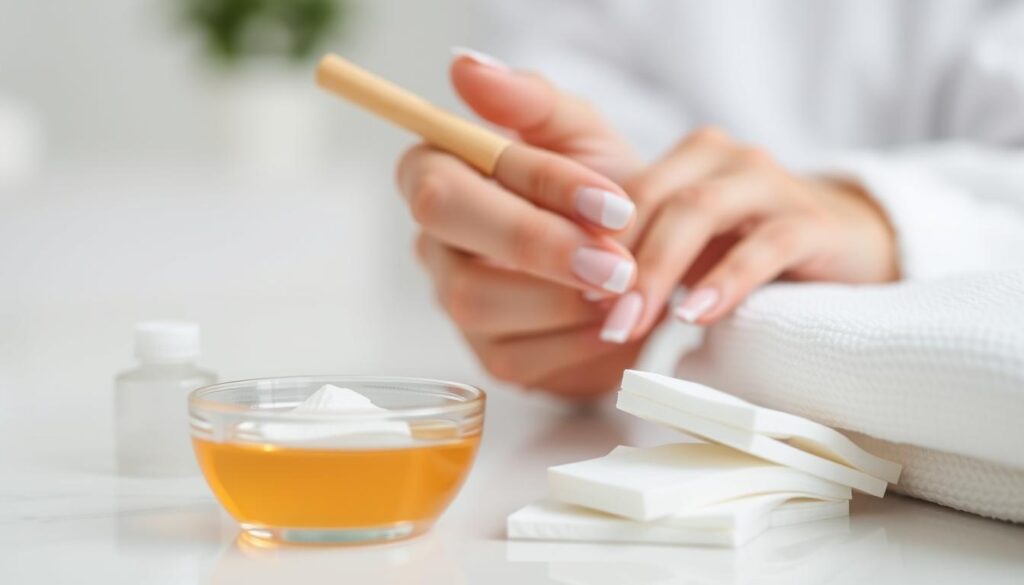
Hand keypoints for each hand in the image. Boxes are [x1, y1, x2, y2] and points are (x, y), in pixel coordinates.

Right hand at [398, 51, 644, 396]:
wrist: (639, 253)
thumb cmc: (601, 187)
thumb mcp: (579, 133)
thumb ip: (528, 100)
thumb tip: (464, 66)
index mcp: (436, 174)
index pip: (452, 185)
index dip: (535, 193)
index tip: (614, 202)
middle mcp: (432, 243)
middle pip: (454, 260)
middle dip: (543, 258)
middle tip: (618, 265)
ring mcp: (455, 303)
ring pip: (480, 312)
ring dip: (564, 303)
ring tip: (625, 288)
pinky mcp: (489, 356)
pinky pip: (516, 360)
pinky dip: (575, 342)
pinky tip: (612, 319)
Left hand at [600, 127, 899, 342]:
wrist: (848, 247)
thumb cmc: (748, 249)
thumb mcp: (690, 244)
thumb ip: (641, 253)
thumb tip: (580, 296)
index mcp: (689, 157)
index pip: (625, 188)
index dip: (590, 236)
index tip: (566, 287)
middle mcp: (726, 158)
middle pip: (655, 197)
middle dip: (618, 259)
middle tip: (596, 314)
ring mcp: (771, 184)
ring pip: (700, 212)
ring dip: (658, 269)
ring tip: (629, 322)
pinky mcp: (813, 222)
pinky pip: (764, 246)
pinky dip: (724, 281)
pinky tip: (694, 315)